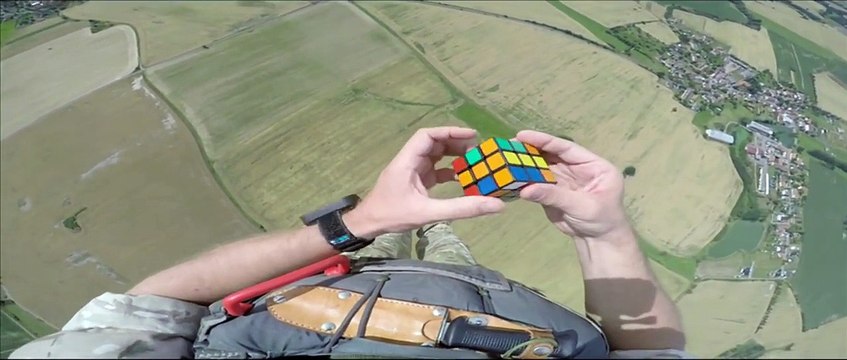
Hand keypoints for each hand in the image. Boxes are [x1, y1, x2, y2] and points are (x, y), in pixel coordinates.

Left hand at [347, 127, 505, 237]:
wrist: (368, 225)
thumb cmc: (392, 215)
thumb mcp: (428, 213)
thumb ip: (461, 208)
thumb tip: (495, 205)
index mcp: (407, 161)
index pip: (427, 136)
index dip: (449, 132)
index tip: (471, 135)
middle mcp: (409, 161)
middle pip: (434, 143)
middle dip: (456, 143)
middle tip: (479, 151)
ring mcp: (412, 170)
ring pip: (435, 155)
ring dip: (453, 156)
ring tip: (475, 162)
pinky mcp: (415, 181)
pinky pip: (435, 169)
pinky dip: (449, 171)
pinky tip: (464, 178)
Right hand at [516, 130, 629, 238]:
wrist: (598, 241)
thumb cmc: (601, 220)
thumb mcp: (582, 206)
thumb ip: (554, 195)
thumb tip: (525, 189)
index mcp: (593, 165)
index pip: (567, 148)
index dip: (545, 141)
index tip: (523, 135)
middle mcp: (578, 168)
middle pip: (552, 155)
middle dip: (531, 150)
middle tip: (509, 145)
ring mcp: (564, 179)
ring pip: (542, 167)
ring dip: (525, 163)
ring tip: (505, 158)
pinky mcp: (553, 191)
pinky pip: (537, 182)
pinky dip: (525, 180)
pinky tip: (510, 176)